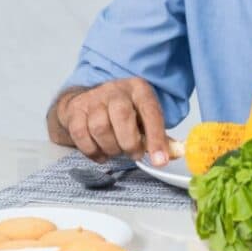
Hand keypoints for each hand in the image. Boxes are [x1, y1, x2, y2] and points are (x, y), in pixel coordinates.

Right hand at [56, 78, 179, 163]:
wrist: (88, 102)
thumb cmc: (122, 113)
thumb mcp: (144, 118)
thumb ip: (159, 137)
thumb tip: (176, 153)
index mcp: (139, 89)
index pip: (150, 112)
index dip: (156, 138)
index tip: (160, 160)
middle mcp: (115, 90)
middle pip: (122, 116)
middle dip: (129, 143)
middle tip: (133, 154)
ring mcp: (93, 98)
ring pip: (100, 127)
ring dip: (110, 148)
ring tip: (116, 151)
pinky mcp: (75, 110)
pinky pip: (81, 135)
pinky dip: (92, 151)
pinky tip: (101, 153)